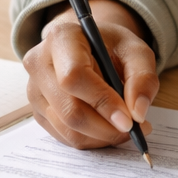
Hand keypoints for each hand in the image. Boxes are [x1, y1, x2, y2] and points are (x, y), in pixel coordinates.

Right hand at [23, 0, 158, 149]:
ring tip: (126, 129)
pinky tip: (108, 128)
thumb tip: (138, 113)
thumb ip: (143, 78)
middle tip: (135, 129)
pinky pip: (64, 136)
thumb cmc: (112, 47)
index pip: (74, 77)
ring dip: (101, 137)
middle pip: (69, 109)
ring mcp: (34, 90)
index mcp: (61, 38)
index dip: (102, 102)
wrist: (90, 47)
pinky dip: (91, 139)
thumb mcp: (136, 51)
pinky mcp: (38, 111)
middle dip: (106, 127)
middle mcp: (39, 64)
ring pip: (67, 128)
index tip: (128, 120)